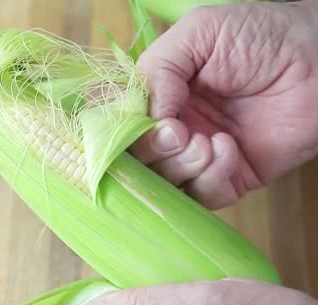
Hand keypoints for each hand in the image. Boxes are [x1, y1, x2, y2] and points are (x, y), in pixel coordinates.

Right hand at [130, 1, 317, 208]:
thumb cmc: (263, 35)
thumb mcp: (199, 32)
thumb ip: (158, 69)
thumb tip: (146, 116)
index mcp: (159, 93)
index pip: (120, 121)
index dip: (116, 130)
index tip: (128, 126)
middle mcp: (174, 126)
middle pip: (136, 157)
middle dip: (151, 149)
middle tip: (178, 132)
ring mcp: (199, 155)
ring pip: (164, 182)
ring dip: (180, 165)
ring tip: (208, 141)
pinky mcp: (229, 178)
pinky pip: (202, 197)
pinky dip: (210, 178)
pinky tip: (229, 148)